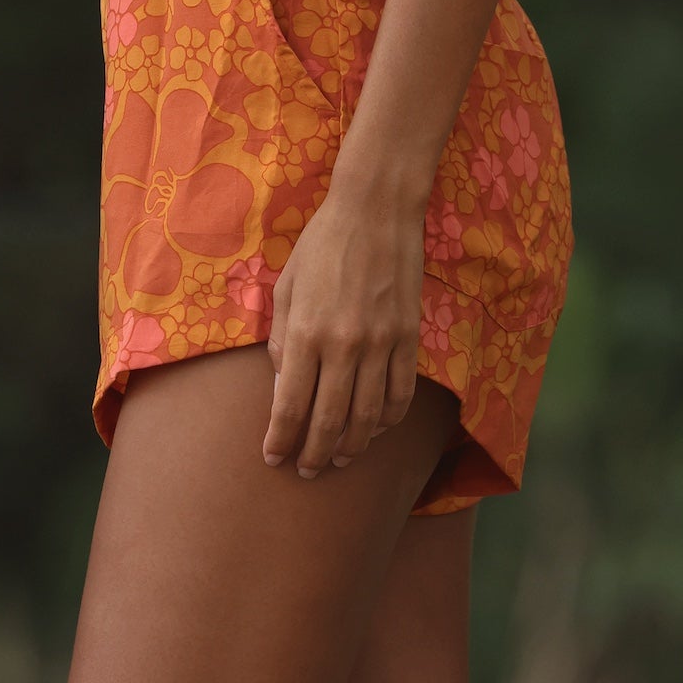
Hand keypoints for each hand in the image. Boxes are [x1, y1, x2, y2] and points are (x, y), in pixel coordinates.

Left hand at [262, 174, 425, 477]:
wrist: (376, 210)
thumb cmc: (321, 245)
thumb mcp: (287, 289)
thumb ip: (282, 343)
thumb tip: (284, 391)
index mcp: (307, 333)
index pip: (291, 406)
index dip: (281, 440)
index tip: (273, 457)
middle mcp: (344, 345)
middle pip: (329, 421)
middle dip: (315, 455)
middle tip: (306, 472)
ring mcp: (381, 344)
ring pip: (368, 416)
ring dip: (352, 446)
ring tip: (339, 459)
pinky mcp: (408, 338)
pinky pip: (400, 394)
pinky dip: (387, 420)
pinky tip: (374, 428)